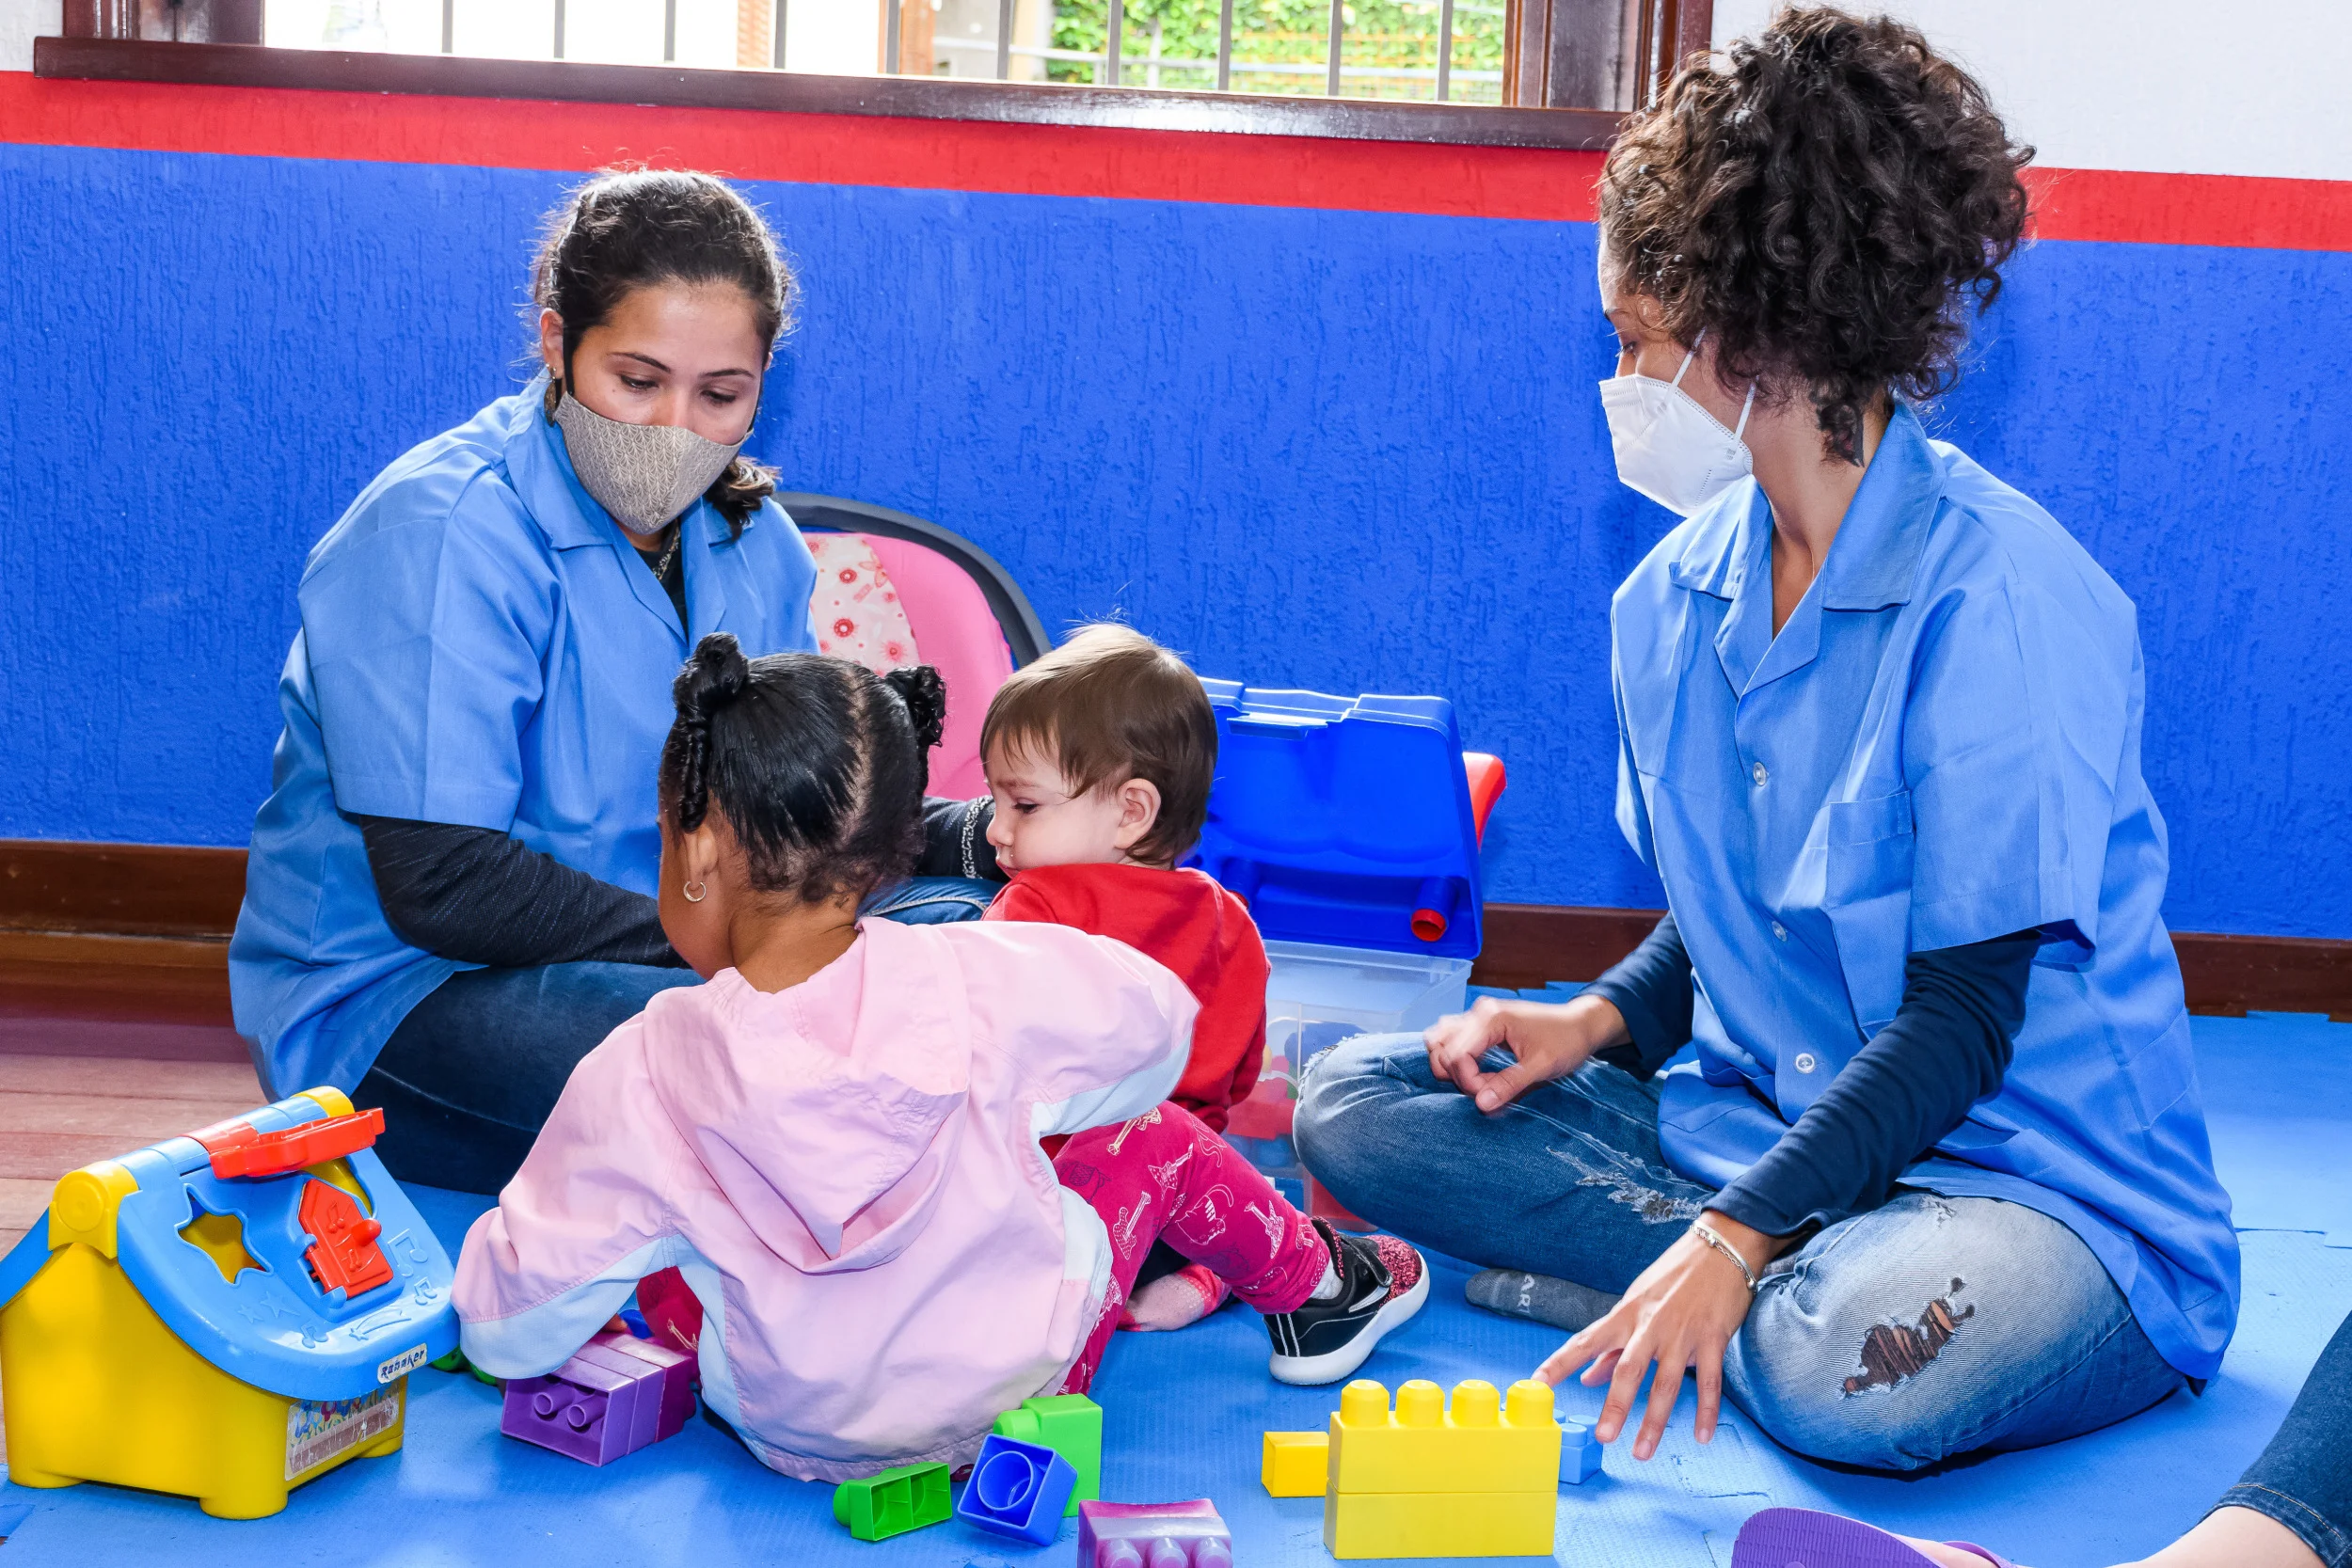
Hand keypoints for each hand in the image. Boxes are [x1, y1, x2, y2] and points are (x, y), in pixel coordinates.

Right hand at [1422, 994, 1627, 1112]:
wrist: (1581, 1025)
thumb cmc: (1566, 1041)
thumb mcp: (1542, 1066)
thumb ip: (1509, 1084)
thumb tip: (1481, 1105)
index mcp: (1491, 1018)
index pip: (1457, 1054)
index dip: (1469, 1082)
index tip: (1489, 1096)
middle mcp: (1479, 1012)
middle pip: (1442, 1047)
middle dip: (1459, 1076)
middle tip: (1486, 1090)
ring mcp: (1478, 1016)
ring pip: (1440, 1040)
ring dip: (1451, 1066)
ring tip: (1477, 1081)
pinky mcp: (1480, 1023)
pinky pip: (1452, 1039)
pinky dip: (1456, 1058)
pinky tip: (1476, 1072)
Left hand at [1534, 1212, 1775, 1459]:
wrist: (1720, 1248)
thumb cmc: (1672, 1276)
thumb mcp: (1636, 1303)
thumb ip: (1612, 1344)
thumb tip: (1586, 1377)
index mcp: (1625, 1315)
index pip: (1585, 1341)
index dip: (1559, 1363)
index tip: (1537, 1383)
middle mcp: (1650, 1325)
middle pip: (1628, 1369)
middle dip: (1615, 1405)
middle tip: (1603, 1437)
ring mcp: (1683, 1333)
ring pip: (1667, 1382)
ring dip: (1655, 1420)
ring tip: (1642, 1451)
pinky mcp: (1713, 1337)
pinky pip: (1710, 1381)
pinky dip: (1706, 1410)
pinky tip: (1701, 1436)